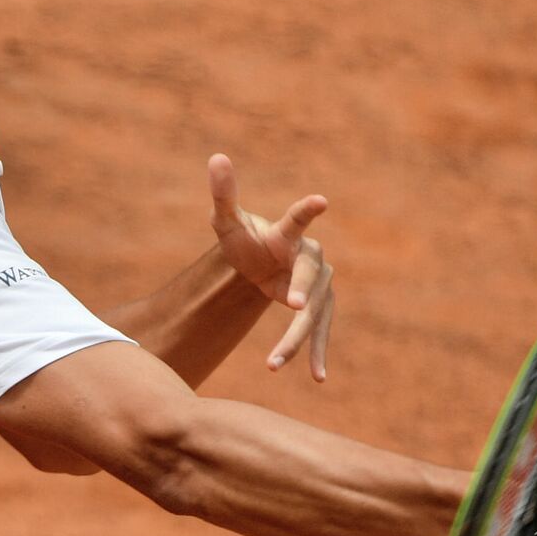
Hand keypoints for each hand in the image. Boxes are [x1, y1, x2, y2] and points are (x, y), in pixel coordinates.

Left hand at [207, 153, 334, 379]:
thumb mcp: (226, 222)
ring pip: (314, 311)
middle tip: (292, 306)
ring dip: (299, 337)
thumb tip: (216, 157)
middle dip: (301, 290)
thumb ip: (223, 194)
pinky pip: (320, 330)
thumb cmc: (244, 239)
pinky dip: (317, 353)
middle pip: (308, 277)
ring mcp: (318, 284)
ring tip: (276, 362)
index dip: (307, 210)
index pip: (297, 220)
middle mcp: (310, 258)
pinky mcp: (319, 306)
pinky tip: (317, 377)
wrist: (259, 262)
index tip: (320, 200)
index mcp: (287, 235)